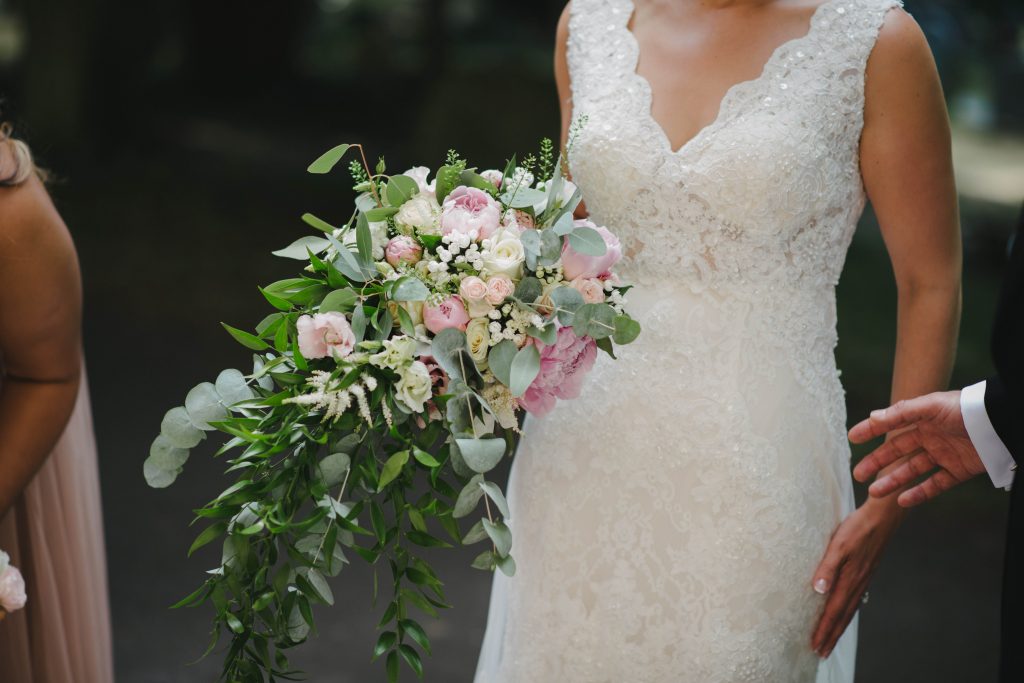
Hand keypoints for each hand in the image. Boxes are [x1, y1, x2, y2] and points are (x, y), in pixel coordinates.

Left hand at [810, 504, 898, 657]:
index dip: (824, 630)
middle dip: (831, 636)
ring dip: (839, 627)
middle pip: (842, 616)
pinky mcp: (866, 573)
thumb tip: (818, 590)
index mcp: (849, 579)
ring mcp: (864, 579)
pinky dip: (848, 612)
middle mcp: (858, 583)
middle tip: (821, 653)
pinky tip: (845, 613)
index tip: (815, 646)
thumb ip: (827, 567)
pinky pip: (855, 600)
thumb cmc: (858, 528)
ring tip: (830, 640)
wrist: (883, 517)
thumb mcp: (838, 544)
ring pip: (849, 610)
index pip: (833, 611)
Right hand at [849, 392, 984, 506]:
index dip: (872, 430)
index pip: (891, 425)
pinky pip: (934, 485)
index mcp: (923, 419)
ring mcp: (943, 455)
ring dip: (892, 481)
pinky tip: (902, 501)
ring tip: (874, 492)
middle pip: (897, 452)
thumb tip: (872, 417)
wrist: (998, 424)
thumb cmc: (965, 409)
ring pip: (912, 471)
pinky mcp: (957, 471)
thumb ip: (901, 412)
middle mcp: (930, 436)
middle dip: (876, 463)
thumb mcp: (931, 406)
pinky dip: (918, 494)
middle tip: (858, 474)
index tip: (853, 438)